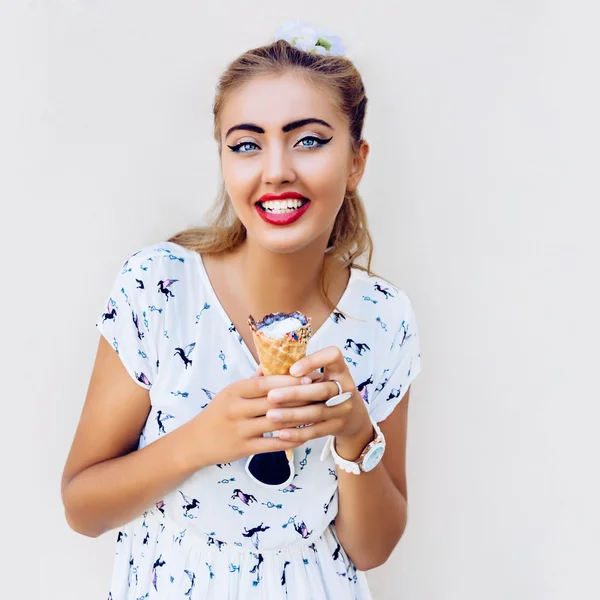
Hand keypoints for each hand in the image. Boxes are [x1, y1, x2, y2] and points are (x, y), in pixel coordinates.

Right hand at [185, 369, 312, 469]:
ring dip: (299, 417)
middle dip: (300, 397)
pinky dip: (290, 439)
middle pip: (273, 401)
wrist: (195, 442)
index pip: (264, 383)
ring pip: (276, 422)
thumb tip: (273, 364)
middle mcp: (237, 409)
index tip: (309, 376)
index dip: (287, 380)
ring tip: (319, 412)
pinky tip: (306, 435)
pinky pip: (273, 444)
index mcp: (234, 391)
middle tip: (322, 392)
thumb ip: (252, 381)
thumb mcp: (230, 393)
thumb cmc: (217, 413)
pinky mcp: (244, 449)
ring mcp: (240, 430)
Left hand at [265, 346, 372, 452]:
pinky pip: (316, 431)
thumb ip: (297, 373)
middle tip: (271, 396)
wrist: (353, 417)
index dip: (314, 361)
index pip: (333, 356)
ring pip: (317, 412)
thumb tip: (262, 370)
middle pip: (322, 390)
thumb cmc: (326, 390)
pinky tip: (281, 433)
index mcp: (339, 369)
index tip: (292, 370)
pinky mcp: (337, 427)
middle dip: (295, 393)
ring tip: (270, 416)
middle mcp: (345, 388)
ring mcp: (343, 409)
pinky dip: (298, 433)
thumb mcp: (321, 377)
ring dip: (292, 415)